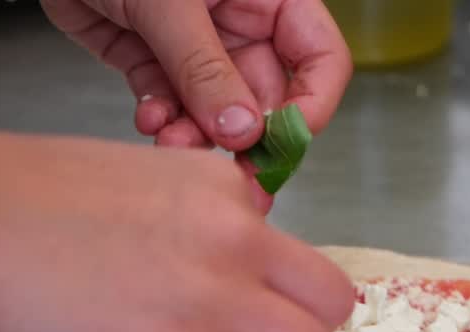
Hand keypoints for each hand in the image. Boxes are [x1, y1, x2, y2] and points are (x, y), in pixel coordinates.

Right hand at [0, 128, 353, 331]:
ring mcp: (219, 297)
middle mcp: (239, 237)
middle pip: (330, 305)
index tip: (228, 316)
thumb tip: (200, 276)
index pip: (294, 255)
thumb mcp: (132, 183)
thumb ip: (187, 224)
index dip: (269, 295)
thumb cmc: (10, 200)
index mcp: (223, 188)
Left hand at [42, 0, 351, 206]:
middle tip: (231, 175)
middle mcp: (242, 23)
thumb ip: (206, 69)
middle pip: (269, 98)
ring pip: (217, 112)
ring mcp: (200, 45)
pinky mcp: (156, 60)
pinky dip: (162, 120)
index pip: (321, 59)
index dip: (312, 105)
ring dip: (197, 135)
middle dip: (245, 137)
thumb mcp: (170, 3)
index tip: (281, 144)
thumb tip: (244, 132)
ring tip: (170, 141)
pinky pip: (173, 105)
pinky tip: (148, 118)